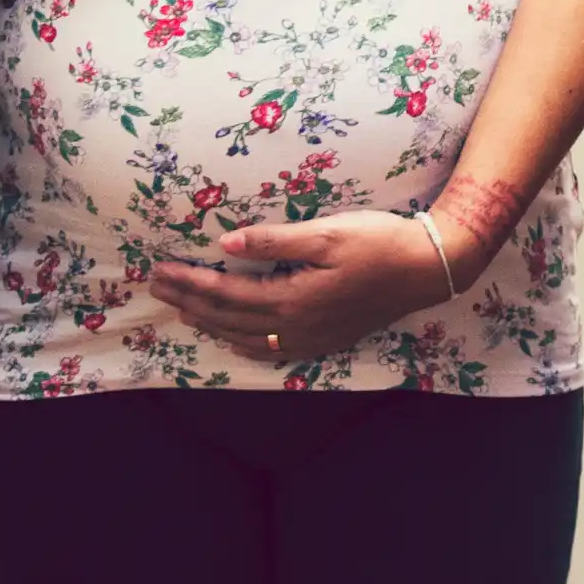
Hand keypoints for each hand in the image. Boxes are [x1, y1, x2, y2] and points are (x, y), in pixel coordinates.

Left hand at [146, 211, 451, 364]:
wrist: (426, 269)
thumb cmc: (378, 242)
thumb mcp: (326, 233)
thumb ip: (273, 241)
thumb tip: (224, 245)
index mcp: (293, 298)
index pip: (226, 293)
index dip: (190, 283)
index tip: (161, 272)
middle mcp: (296, 327)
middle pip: (229, 319)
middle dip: (189, 302)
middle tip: (157, 288)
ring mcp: (311, 339)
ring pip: (246, 339)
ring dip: (211, 324)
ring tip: (183, 310)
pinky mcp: (325, 340)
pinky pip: (271, 350)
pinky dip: (243, 344)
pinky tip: (233, 339)